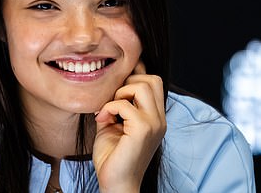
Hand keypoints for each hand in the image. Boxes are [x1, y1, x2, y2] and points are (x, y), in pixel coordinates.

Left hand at [92, 61, 166, 191]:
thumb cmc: (113, 157)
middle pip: (152, 79)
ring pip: (142, 86)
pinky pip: (125, 104)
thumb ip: (115, 105)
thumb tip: (107, 86)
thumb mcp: (113, 124)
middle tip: (113, 100)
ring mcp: (154, 124)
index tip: (114, 92)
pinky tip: (101, 120)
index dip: (134, 78)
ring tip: (109, 109)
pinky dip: (109, 107)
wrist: (115, 184)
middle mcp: (159, 120)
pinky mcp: (143, 130)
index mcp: (155, 118)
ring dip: (120, 93)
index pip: (154, 82)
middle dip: (128, 82)